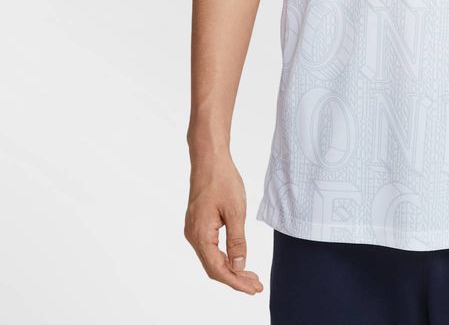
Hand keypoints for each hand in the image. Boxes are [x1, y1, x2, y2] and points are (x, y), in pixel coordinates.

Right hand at [184, 153, 263, 294]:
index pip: (218, 269)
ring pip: (211, 258)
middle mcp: (193, 236)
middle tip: (256, 286)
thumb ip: (237, 240)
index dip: (236, 282)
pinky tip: (237, 259)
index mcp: (200, 235)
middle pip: (214, 267)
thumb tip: (239, 265)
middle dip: (236, 278)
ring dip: (231, 269)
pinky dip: (224, 257)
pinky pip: (210, 248)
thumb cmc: (222, 180)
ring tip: (250, 276)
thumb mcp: (235, 211)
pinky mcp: (197, 224)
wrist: (209, 159)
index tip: (253, 288)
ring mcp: (193, 230)